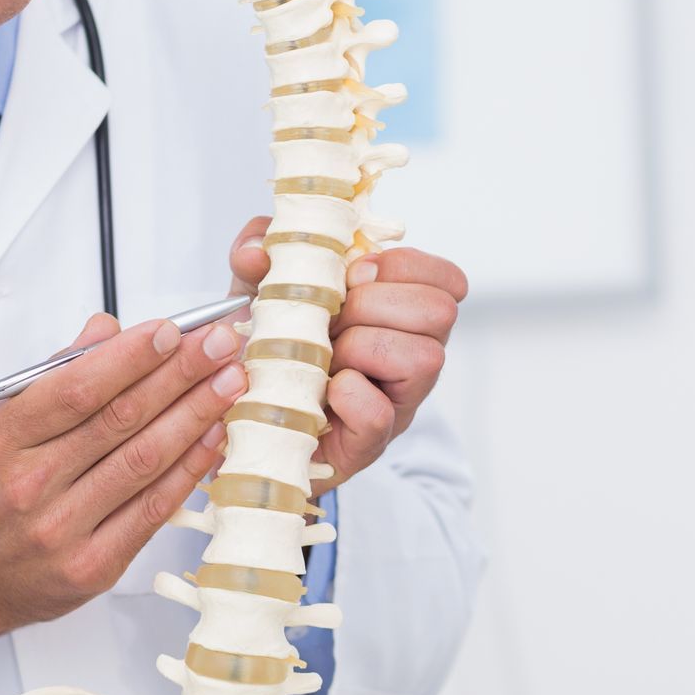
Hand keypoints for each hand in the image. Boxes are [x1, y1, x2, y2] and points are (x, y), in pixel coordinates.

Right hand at [0, 314, 247, 688]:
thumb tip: (107, 331)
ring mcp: (63, 530)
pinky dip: (189, 471)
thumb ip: (52, 378)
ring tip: (231, 383)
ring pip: (143, 462)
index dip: (132, 357)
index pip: (76, 389)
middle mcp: (30, 485)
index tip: (173, 331)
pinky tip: (214, 439)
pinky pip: (152, 511)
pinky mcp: (93, 568)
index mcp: (2, 440)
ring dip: (195, 417)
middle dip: (180, 375)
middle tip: (220, 345)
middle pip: (120, 420)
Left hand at [229, 218, 467, 491]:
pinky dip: (346, 395)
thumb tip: (256, 252)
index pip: (446, 279)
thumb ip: (256, 255)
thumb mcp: (260, 290)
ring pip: (424, 358)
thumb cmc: (270, 353)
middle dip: (375, 304)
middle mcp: (413, 358)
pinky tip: (323, 393)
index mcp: (401, 316)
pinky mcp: (370, 443)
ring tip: (327, 359)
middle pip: (440, 311)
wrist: (247, 421)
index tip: (354, 276)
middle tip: (333, 322)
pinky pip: (378, 413)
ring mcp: (398, 403)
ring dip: (362, 347)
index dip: (400, 266)